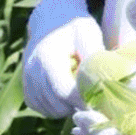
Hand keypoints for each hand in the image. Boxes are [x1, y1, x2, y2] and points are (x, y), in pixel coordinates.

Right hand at [23, 0, 104, 118]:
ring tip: (82, 92)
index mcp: (47, 58)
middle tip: (96, 99)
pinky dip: (59, 108)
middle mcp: (32, 73)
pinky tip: (69, 94)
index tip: (102, 102)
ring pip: (51, 111)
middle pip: (58, 104)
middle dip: (79, 106)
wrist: (49, 23)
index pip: (64, 90)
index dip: (84, 100)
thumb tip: (107, 81)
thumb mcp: (88, 34)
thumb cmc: (74, 28)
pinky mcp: (28, 93)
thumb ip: (95, 57)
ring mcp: (27, 84)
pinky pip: (45, 110)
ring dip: (69, 108)